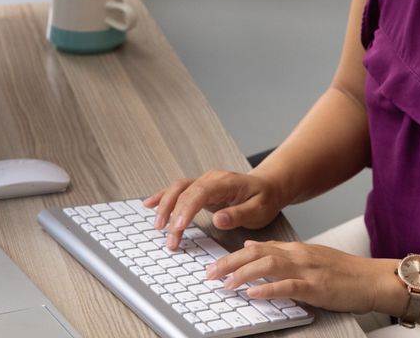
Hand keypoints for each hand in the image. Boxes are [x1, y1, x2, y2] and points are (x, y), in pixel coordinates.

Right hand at [143, 170, 284, 249]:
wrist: (269, 187)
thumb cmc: (264, 199)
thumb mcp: (259, 210)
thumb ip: (238, 214)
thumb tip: (218, 219)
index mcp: (226, 182)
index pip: (200, 193)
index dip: (186, 209)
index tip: (178, 227)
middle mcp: (212, 179)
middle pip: (185, 193)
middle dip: (173, 216)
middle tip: (171, 240)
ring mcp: (204, 182)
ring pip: (177, 190)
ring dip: (165, 207)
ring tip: (158, 228)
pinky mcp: (200, 189)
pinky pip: (178, 190)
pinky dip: (163, 197)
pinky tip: (150, 204)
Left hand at [205, 240, 394, 315]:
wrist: (372, 279)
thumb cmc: (343, 272)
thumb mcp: (309, 257)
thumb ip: (280, 253)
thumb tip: (252, 248)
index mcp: (295, 249)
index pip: (258, 247)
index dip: (232, 255)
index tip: (213, 265)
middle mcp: (298, 255)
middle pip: (257, 254)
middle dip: (230, 263)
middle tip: (209, 274)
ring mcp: (307, 269)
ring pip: (268, 266)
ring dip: (244, 275)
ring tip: (226, 284)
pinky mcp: (316, 286)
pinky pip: (288, 286)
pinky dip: (268, 289)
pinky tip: (254, 294)